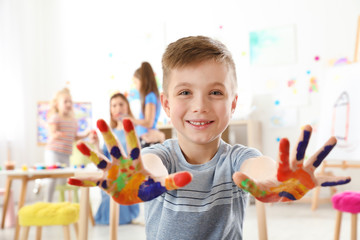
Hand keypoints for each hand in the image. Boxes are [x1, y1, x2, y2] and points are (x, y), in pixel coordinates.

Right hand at [67, 118, 191, 204]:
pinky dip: (83, 180)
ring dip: (90, 152)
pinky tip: (70, 179)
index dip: (130, 134)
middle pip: (114, 147)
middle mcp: (122, 163)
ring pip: (100, 160)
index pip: (134, 145)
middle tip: (101, 119)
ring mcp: (112, 172)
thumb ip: (174, 181)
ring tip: (79, 143)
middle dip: (108, 135)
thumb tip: (191, 177)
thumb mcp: (162, 185)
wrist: (138, 193)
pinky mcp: (106, 184)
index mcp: (136, 161)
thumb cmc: (149, 186)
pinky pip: (92, 182)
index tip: (126, 119)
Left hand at [233, 125, 350, 201]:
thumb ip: (247, 183)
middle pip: (299, 152)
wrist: (276, 191)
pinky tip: (348, 177)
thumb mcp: (256, 189)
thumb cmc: (266, 189)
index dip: (283, 150)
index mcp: (281, 169)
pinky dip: (335, 180)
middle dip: (303, 140)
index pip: (282, 158)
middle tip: (307, 126)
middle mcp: (294, 167)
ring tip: (334, 138)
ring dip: (324, 151)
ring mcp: (304, 173)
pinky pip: (326, 180)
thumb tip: (234, 176)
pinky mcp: (312, 182)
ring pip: (315, 160)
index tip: (283, 138)